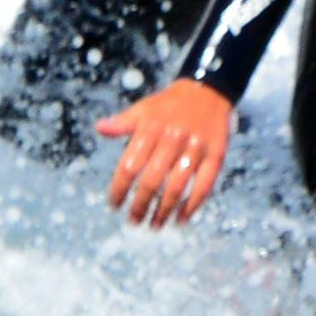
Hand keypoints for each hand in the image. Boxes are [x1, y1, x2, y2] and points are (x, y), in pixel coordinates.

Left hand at [97, 77, 232, 228]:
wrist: (207, 90)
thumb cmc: (169, 104)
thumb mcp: (144, 108)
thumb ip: (122, 122)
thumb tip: (100, 128)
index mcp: (151, 129)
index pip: (130, 166)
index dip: (119, 188)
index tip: (114, 204)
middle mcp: (173, 139)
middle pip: (152, 181)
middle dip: (140, 205)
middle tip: (133, 221)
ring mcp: (195, 149)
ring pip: (177, 187)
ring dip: (164, 211)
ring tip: (154, 225)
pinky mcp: (216, 156)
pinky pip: (204, 186)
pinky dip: (192, 206)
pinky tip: (180, 219)